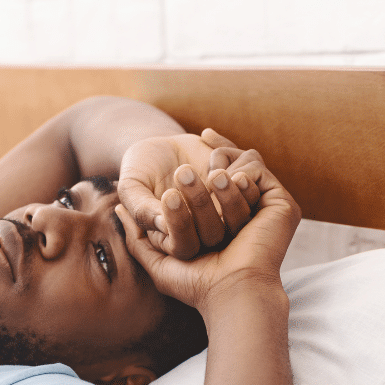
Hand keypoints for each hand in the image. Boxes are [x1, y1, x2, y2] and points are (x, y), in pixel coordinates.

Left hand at [117, 155, 299, 313]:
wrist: (232, 293)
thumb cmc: (196, 284)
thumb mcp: (158, 260)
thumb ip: (138, 236)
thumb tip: (117, 209)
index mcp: (225, 229)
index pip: (211, 190)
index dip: (198, 169)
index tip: (180, 155)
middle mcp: (249, 218)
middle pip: (225, 178)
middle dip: (205, 167)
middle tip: (181, 173)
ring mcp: (267, 210)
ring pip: (240, 173)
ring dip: (218, 168)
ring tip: (200, 176)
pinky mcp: (281, 205)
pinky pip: (258, 171)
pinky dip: (239, 167)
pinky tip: (220, 175)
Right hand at [118, 130, 261, 259]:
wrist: (161, 146)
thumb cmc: (140, 171)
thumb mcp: (131, 186)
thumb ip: (141, 207)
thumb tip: (161, 224)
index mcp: (176, 239)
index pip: (185, 246)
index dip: (181, 224)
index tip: (169, 194)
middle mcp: (205, 232)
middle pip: (215, 233)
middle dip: (202, 203)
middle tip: (183, 171)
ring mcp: (225, 212)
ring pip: (241, 213)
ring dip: (230, 190)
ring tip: (212, 167)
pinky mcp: (240, 189)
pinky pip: (252, 184)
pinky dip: (238, 163)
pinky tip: (208, 139)